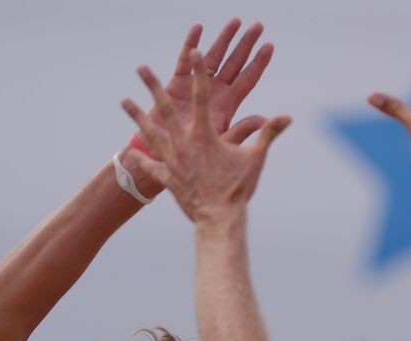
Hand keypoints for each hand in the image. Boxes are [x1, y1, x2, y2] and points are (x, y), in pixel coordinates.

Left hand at [122, 51, 290, 222]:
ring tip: (123, 100)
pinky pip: (150, 167)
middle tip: (141, 68)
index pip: (202, 97)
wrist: (219, 218)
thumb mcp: (255, 158)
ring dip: (137, 116)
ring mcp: (173, 161)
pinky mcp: (168, 178)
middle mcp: (184, 144)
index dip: (198, 73)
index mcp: (204, 135)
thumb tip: (287, 117)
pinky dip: (140, 160)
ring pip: (151, 133)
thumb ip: (267, 134)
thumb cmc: (237, 188)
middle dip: (153, 87)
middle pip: (165, 109)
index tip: (193, 52)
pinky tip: (128, 153)